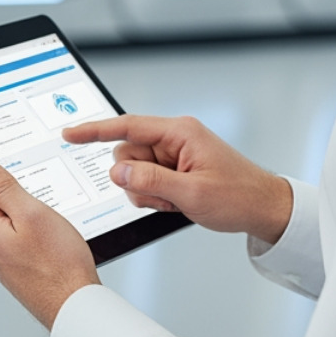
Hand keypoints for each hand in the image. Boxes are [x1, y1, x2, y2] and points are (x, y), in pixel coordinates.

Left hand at [0, 157, 99, 328]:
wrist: (76, 307)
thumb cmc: (59, 266)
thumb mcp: (31, 213)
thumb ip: (2, 187)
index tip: (18, 171)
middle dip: (13, 194)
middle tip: (40, 201)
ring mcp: (0, 260)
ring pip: (6, 221)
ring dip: (24, 214)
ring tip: (49, 224)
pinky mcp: (15, 269)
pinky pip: (17, 239)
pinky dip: (31, 232)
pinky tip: (50, 239)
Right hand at [63, 116, 292, 243]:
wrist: (265, 210)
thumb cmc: (240, 197)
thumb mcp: (191, 194)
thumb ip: (149, 181)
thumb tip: (117, 171)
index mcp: (179, 132)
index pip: (126, 127)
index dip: (94, 131)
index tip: (70, 134)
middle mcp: (174, 138)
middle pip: (126, 154)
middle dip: (136, 179)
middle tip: (163, 196)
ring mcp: (174, 154)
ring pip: (133, 171)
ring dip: (146, 191)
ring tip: (175, 201)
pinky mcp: (175, 168)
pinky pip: (146, 180)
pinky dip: (155, 196)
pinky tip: (176, 203)